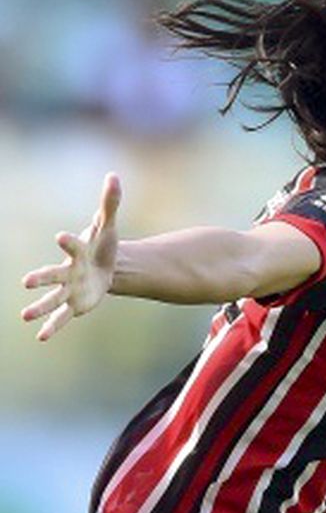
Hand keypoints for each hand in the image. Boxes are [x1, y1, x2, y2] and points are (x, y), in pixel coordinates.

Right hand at [21, 173, 121, 340]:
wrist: (107, 267)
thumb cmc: (103, 245)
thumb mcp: (108, 226)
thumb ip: (110, 203)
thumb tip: (114, 176)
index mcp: (77, 251)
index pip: (72, 245)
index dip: (68, 241)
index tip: (61, 236)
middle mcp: (68, 271)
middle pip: (53, 275)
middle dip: (41, 278)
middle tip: (26, 282)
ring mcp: (70, 289)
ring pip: (53, 298)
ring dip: (40, 307)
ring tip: (25, 316)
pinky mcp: (75, 304)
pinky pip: (63, 316)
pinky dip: (53, 326)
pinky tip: (42, 337)